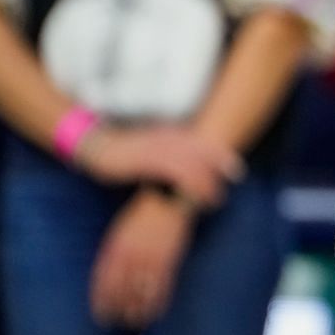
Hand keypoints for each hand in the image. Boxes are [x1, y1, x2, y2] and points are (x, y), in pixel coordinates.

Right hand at [75, 124, 242, 208]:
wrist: (98, 145)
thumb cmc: (125, 152)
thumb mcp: (152, 149)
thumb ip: (171, 155)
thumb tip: (189, 166)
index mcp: (171, 135)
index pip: (203, 143)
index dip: (222, 155)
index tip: (236, 169)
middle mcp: (169, 138)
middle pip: (203, 150)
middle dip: (221, 166)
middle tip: (232, 181)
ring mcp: (160, 147)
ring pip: (193, 163)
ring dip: (207, 182)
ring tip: (214, 199)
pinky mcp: (148, 159)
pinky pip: (175, 172)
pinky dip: (189, 185)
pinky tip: (193, 198)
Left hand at [89, 191, 195, 327]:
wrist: (168, 197)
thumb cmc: (143, 212)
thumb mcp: (122, 229)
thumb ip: (116, 249)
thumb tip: (110, 271)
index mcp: (118, 247)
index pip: (105, 280)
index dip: (102, 300)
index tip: (100, 314)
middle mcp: (132, 255)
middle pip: (121, 289)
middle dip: (116, 308)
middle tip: (113, 322)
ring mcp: (151, 257)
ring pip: (140, 290)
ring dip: (135, 309)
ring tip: (132, 321)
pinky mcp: (168, 259)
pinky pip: (161, 286)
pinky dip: (157, 302)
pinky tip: (154, 312)